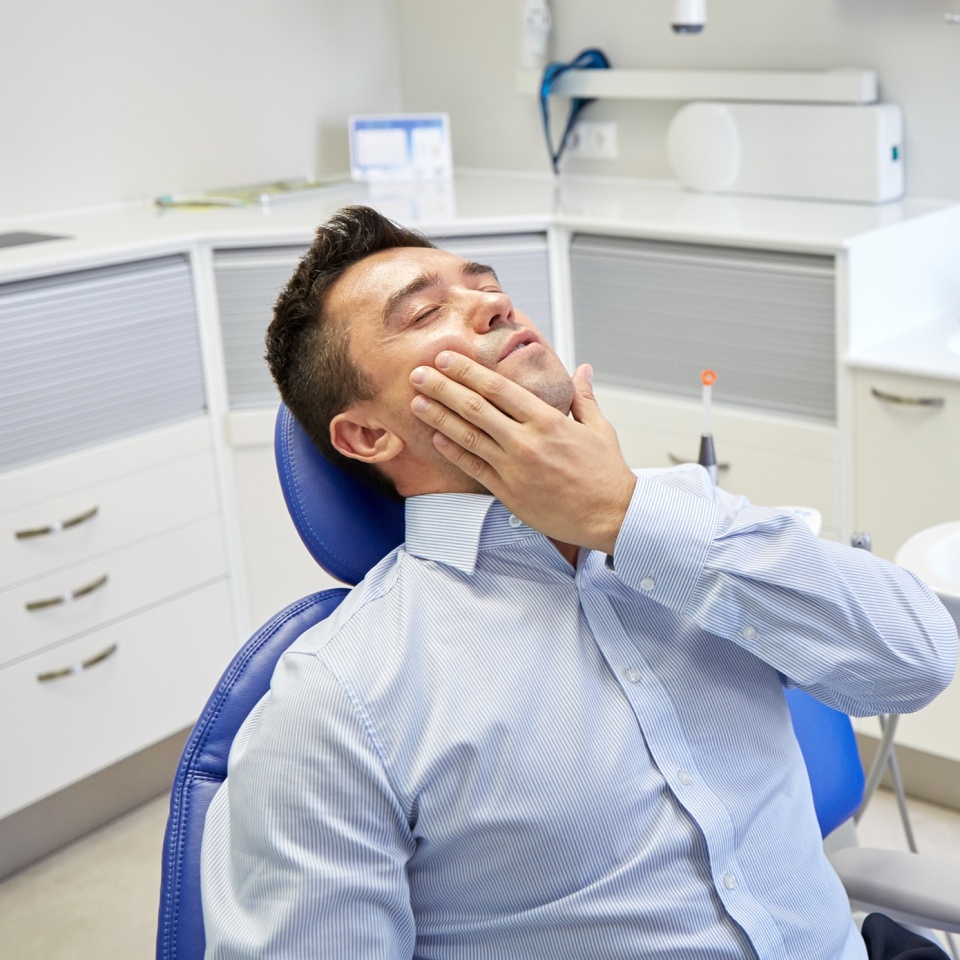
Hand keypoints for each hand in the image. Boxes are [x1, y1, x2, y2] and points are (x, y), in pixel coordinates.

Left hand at [409, 352, 636, 553]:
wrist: (611, 515)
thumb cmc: (606, 473)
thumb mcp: (599, 428)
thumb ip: (583, 396)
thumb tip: (583, 369)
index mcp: (548, 420)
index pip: (498, 388)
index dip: (468, 371)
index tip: (447, 358)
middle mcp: (526, 441)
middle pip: (475, 408)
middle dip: (443, 388)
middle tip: (418, 373)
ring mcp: (514, 469)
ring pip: (468, 437)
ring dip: (439, 417)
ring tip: (417, 402)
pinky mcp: (508, 493)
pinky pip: (474, 468)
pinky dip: (453, 451)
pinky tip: (435, 438)